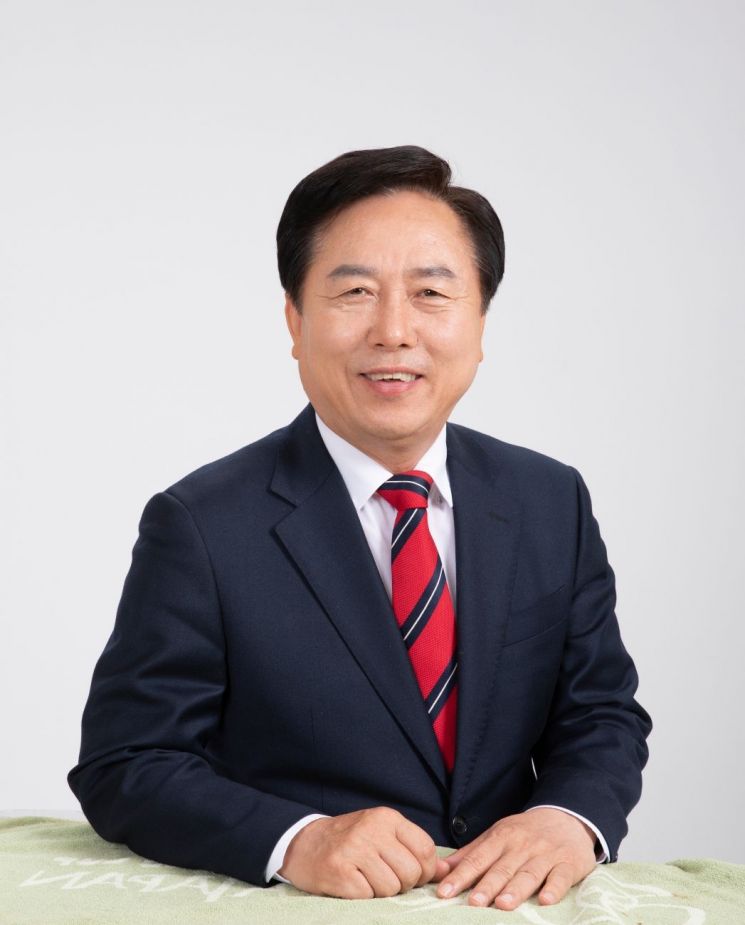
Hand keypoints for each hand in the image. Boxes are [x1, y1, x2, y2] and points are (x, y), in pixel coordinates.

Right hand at [278, 806, 450, 897]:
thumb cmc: (349, 841)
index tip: (411, 875)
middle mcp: (372, 829)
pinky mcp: (339, 871)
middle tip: (385, 879)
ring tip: (366, 879)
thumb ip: (412, 849)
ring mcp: (355, 849)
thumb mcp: (381, 835)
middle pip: (410, 872)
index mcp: (387, 818)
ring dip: (381, 892)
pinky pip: (368, 896)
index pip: (425, 849)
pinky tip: (352, 884)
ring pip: (391, 888)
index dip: (424, 871)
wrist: (303, 844)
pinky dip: (363, 897)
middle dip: (403, 885)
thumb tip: (444, 872)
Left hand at [431, 807, 596, 909]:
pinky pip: (560, 877)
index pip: (477, 858)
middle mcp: (521, 845)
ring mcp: (546, 854)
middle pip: (502, 868)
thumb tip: (440, 869)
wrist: (566, 817)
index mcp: (501, 837)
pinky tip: (546, 900)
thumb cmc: (525, 832)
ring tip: (503, 904)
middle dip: (487, 885)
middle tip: (473, 902)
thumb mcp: (496, 835)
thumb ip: (470, 853)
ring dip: (516, 889)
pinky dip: (553, 888)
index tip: (444, 892)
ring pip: (529, 873)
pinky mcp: (568, 864)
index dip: (461, 876)